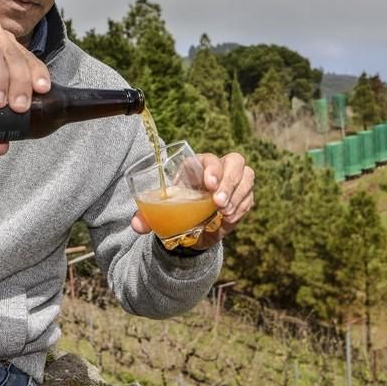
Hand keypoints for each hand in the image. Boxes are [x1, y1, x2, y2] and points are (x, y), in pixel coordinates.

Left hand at [131, 151, 253, 249]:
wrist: (191, 227)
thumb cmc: (175, 210)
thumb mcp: (160, 212)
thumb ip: (147, 217)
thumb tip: (136, 225)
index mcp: (196, 166)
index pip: (209, 158)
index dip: (213, 168)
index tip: (209, 185)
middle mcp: (218, 170)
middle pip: (235, 161)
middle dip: (229, 181)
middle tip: (219, 203)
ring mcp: (233, 182)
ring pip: (247, 176)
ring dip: (238, 195)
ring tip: (224, 213)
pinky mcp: (243, 196)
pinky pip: (249, 197)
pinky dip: (241, 208)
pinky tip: (229, 219)